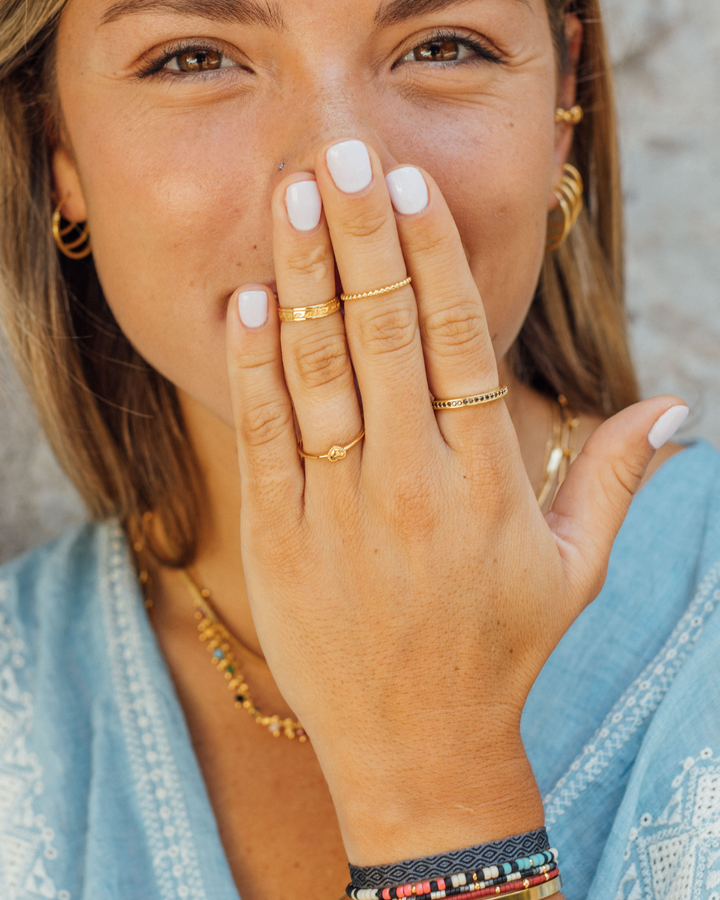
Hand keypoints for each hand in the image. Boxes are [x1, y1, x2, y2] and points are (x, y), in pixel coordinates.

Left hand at [225, 138, 682, 863]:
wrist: (416, 748)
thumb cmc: (498, 653)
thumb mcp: (573, 570)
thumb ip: (614, 479)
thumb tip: (673, 408)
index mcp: (485, 484)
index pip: (458, 343)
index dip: (433, 260)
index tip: (411, 190)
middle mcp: (411, 484)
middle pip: (384, 334)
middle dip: (362, 237)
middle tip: (342, 157)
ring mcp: (338, 510)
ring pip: (318, 370)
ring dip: (304, 277)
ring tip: (293, 198)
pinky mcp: (279, 539)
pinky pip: (263, 435)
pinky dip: (252, 365)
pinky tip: (250, 299)